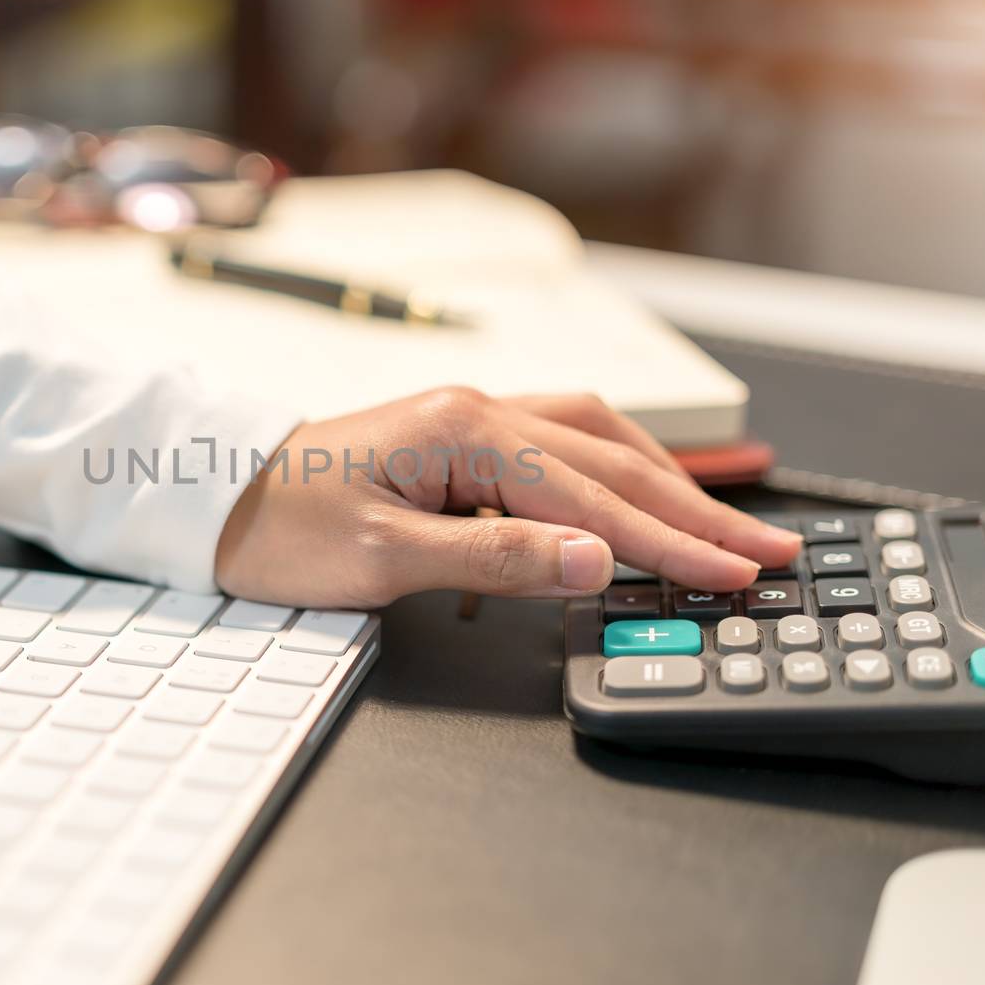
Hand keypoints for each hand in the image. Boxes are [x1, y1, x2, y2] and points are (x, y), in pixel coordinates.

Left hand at [216, 388, 800, 606]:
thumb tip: (595, 562)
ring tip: (722, 523)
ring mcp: (472, 417)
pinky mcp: (462, 438)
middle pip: (613, 457)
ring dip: (664, 480)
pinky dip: (615, 470)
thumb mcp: (380, 558)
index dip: (671, 542)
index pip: (592, 495)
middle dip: (696, 510)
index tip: (737, 574)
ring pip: (596, 436)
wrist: (215, 499)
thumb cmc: (283, 530)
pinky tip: (638, 493)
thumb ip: (493, 557)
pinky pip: (562, 442)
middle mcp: (478, 410)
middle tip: (769, 550)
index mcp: (463, 432)